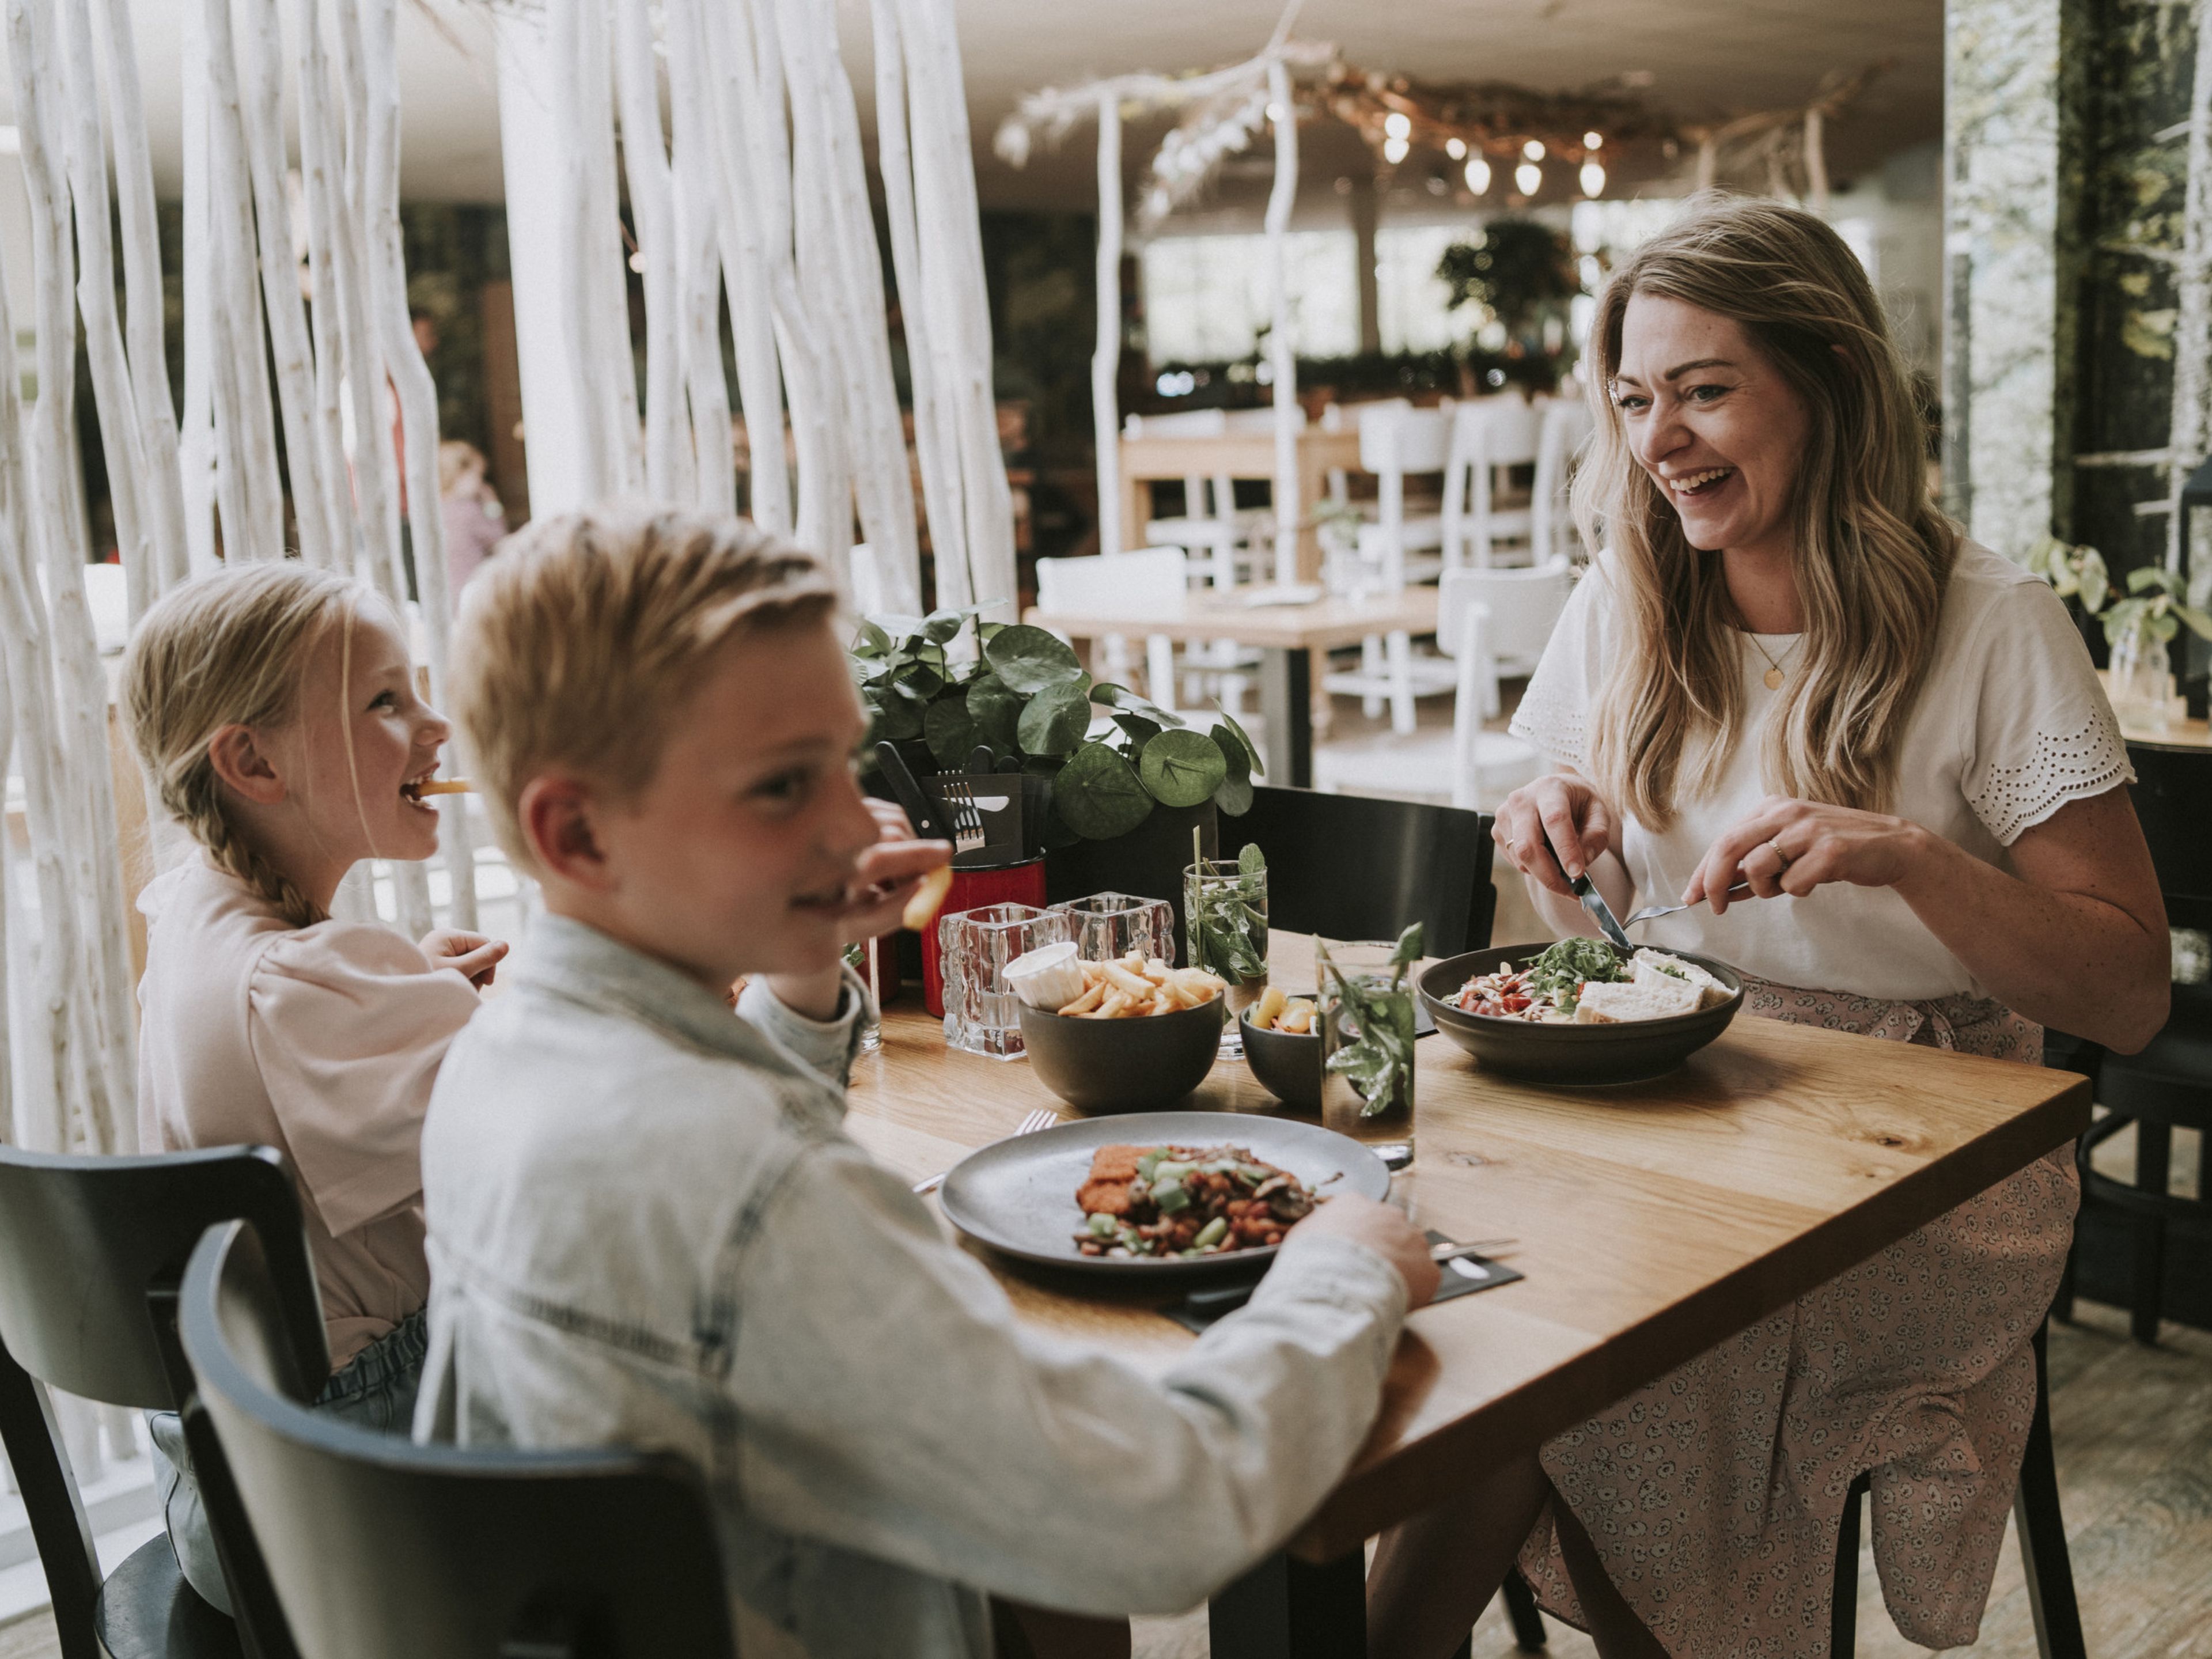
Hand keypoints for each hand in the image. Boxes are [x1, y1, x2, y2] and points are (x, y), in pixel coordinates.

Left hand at [420, 928, 508, 987]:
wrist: (400, 1000)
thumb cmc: (428, 982)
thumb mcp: (459, 971)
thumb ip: (483, 958)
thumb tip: (506, 945)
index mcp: (447, 936)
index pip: (482, 942)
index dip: (489, 961)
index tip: (487, 983)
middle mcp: (442, 940)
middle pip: (476, 952)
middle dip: (477, 972)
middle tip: (468, 988)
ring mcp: (439, 952)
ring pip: (469, 962)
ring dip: (469, 978)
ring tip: (457, 991)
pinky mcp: (437, 963)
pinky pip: (458, 969)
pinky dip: (460, 981)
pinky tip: (453, 990)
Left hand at [836, 797, 950, 943]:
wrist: (799, 897)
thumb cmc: (828, 913)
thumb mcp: (862, 923)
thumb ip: (896, 910)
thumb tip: (926, 888)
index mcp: (833, 873)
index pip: (880, 858)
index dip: (918, 855)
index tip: (943, 856)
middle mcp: (831, 839)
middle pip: (894, 833)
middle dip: (918, 852)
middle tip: (922, 876)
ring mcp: (835, 817)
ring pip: (894, 818)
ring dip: (908, 841)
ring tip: (894, 871)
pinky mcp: (844, 808)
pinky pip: (885, 811)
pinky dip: (897, 829)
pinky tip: (885, 850)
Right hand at [1287, 1194, 1440, 1308]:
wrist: (1337, 1285)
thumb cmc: (1313, 1262)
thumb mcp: (1301, 1238)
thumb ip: (1317, 1233)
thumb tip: (1316, 1242)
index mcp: (1354, 1204)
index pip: (1361, 1217)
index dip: (1357, 1239)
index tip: (1352, 1255)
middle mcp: (1388, 1215)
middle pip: (1390, 1231)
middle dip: (1382, 1251)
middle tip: (1366, 1275)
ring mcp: (1412, 1240)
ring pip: (1411, 1254)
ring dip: (1400, 1270)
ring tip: (1379, 1291)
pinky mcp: (1429, 1269)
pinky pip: (1424, 1280)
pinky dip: (1415, 1292)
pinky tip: (1395, 1302)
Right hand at [1491, 773, 1615, 896]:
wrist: (1555, 794)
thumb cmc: (1578, 803)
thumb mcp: (1598, 813)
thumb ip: (1596, 836)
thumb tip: (1583, 861)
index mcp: (1550, 788)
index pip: (1555, 820)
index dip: (1566, 849)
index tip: (1578, 873)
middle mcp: (1521, 799)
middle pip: (1529, 845)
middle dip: (1549, 875)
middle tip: (1570, 890)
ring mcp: (1505, 815)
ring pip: (1520, 858)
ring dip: (1544, 873)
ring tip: (1563, 871)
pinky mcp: (1497, 830)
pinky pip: (1514, 860)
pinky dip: (1532, 868)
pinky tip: (1546, 857)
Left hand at [1683, 795, 1937, 913]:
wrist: (1891, 847)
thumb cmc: (1833, 851)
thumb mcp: (1789, 851)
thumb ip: (1753, 867)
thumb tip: (1717, 890)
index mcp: (1771, 808)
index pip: (1723, 841)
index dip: (1702, 872)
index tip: (1691, 897)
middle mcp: (1786, 813)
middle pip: (1729, 848)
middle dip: (1714, 883)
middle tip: (1715, 908)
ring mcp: (1808, 830)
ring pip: (1758, 867)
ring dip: (1763, 889)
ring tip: (1784, 887)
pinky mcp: (1830, 850)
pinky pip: (1793, 883)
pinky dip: (1796, 891)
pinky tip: (1814, 881)